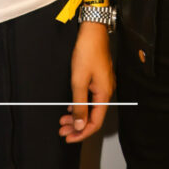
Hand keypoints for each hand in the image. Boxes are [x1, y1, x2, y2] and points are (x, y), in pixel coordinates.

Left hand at [58, 23, 114, 142]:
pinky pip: (91, 98)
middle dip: (77, 125)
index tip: (69, 137)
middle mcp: (106, 90)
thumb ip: (80, 105)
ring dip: (78, 115)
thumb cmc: (87, 51)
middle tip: (62, 129)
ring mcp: (103, 84)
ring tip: (64, 119)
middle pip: (93, 116)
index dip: (82, 133)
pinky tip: (71, 106)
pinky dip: (80, 104)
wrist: (92, 31)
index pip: (95, 122)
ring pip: (91, 107)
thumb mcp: (79, 81)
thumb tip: (80, 125)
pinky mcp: (99, 78)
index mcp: (104, 93)